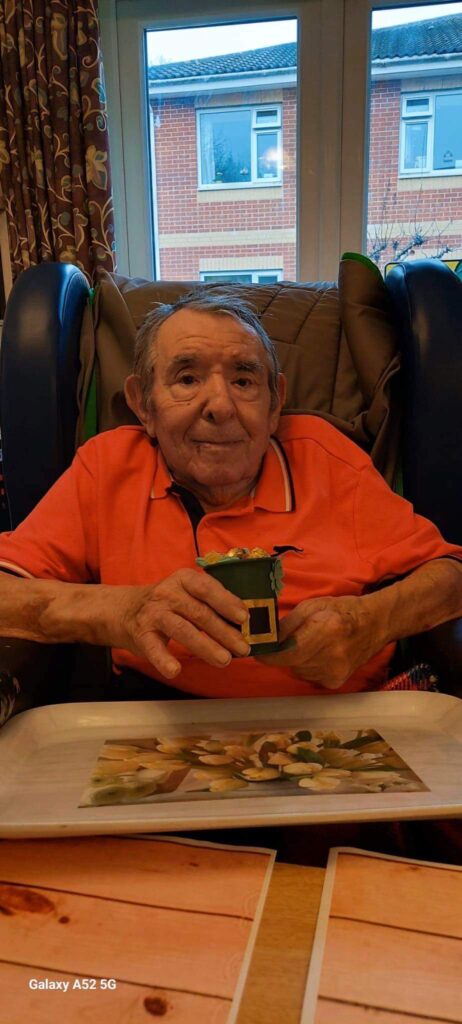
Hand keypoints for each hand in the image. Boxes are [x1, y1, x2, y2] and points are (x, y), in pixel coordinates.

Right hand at [111, 569, 249, 678]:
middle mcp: (168, 593)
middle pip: (199, 612)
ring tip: (224, 660)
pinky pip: (154, 648)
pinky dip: (164, 660)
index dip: (227, 602)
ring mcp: (153, 613)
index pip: (207, 588)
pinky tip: (175, 670)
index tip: (244, 618)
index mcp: (183, 580)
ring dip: (205, 646)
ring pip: (182, 629)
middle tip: (243, 648)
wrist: (124, 610)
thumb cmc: (167, 604)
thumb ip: (211, 604)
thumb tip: (245, 624)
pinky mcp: (141, 634)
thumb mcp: (187, 594)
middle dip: (224, 632)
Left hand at [255, 595, 384, 689]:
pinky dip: (307, 666)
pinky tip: (319, 654)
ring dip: (295, 660)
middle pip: (291, 662)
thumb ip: (287, 624)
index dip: (269, 654)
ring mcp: (335, 672)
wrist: (374, 625)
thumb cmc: (342, 610)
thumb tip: (266, 639)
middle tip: (285, 641)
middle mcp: (332, 655)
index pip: (288, 652)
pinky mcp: (335, 682)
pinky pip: (308, 676)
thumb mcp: (312, 606)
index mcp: (327, 630)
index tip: (258, 651)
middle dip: (282, 653)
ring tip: (309, 644)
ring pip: (298, 671)